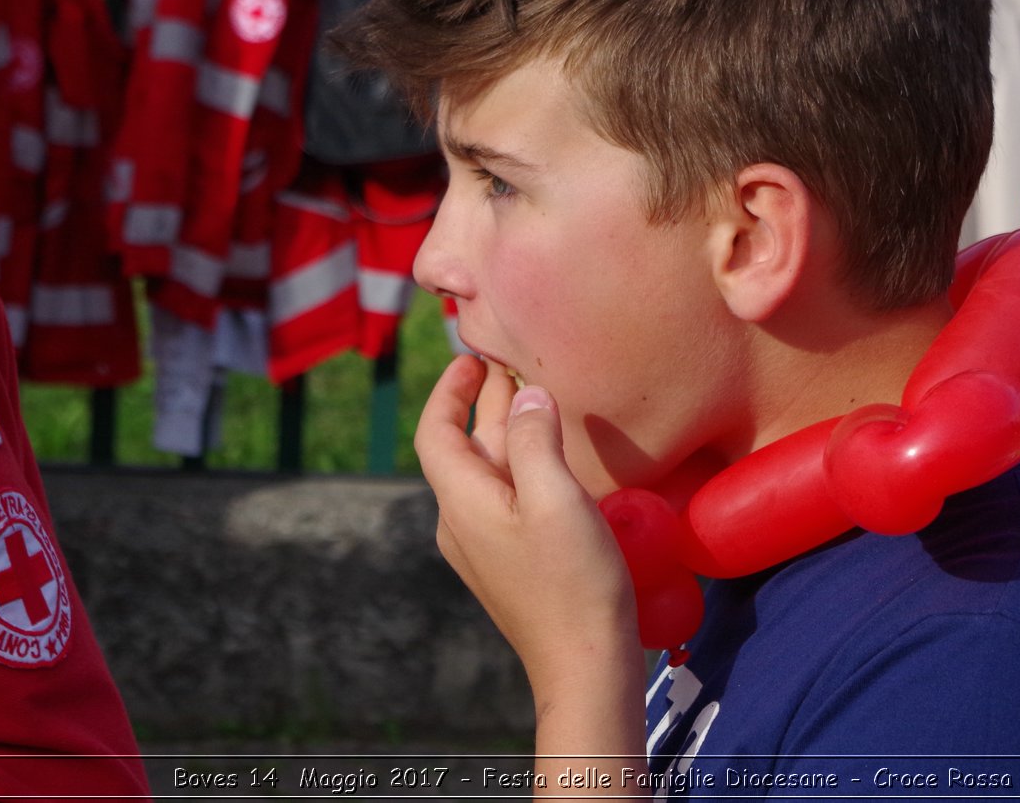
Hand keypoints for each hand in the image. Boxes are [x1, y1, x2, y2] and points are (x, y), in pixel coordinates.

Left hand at [415, 355, 639, 701]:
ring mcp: (485, 547)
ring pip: (489, 472)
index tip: (471, 356)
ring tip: (537, 397)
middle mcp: (462, 522)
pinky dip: (523, 463)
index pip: (435, 431)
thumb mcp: (555, 498)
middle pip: (465, 448)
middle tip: (514, 364)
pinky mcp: (510, 563)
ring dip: (508, 431)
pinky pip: (507, 498)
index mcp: (461, 501)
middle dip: (486, 403)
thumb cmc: (572, 580)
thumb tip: (525, 397)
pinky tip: (554, 458)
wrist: (584, 665)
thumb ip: (534, 440)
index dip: (448, 389)